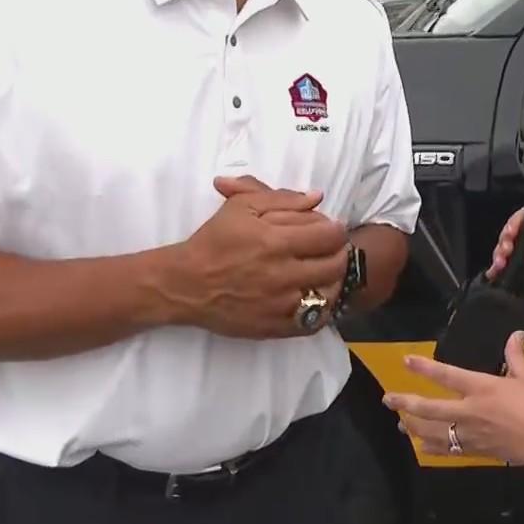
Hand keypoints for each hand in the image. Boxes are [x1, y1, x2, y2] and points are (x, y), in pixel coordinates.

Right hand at [168, 175, 347, 338]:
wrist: (186, 283)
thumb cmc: (214, 241)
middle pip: (335, 265)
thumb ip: (281, 198)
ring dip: (332, 281)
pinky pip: (313, 322)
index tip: (328, 230)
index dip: (335, 230)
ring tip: (321, 273)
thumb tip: (317, 197)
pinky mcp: (274, 327)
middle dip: (338, 253)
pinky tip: (312, 297)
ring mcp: (280, 304)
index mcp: (275, 241)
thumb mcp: (242, 207)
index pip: (330, 236)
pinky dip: (320, 309)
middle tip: (328, 250)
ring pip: (329, 294)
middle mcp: (282, 274)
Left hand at [382, 330, 523, 469]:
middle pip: (429, 409)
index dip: (424, 367)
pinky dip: (431, 448)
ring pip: (433, 432)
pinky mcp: (475, 451)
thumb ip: (516, 356)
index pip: (446, 375)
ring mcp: (470, 434)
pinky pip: (447, 450)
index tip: (405, 361)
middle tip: (388, 399)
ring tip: (400, 422)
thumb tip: (516, 334)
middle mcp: (469, 411)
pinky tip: (421, 446)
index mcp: (482, 388)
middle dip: (406, 403)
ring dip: (414, 426)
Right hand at [486, 207, 523, 297]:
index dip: (517, 221)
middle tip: (503, 254)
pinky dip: (500, 268)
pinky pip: (510, 263)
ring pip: (508, 246)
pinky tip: (493, 274)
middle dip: (505, 240)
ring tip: (498, 267)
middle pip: (515, 230)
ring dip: (500, 255)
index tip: (510, 234)